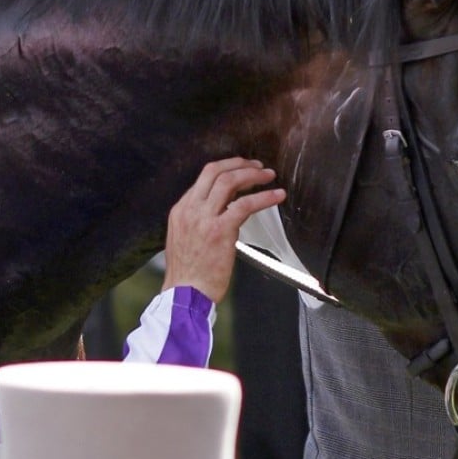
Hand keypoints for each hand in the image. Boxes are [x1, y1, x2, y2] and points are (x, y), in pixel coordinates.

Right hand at [160, 158, 285, 303]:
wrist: (185, 294)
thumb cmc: (188, 274)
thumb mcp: (183, 239)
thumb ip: (197, 221)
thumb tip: (219, 210)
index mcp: (180, 210)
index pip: (203, 178)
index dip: (226, 169)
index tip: (241, 170)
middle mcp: (190, 209)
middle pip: (214, 171)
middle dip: (239, 164)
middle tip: (256, 166)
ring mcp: (204, 218)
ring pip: (229, 181)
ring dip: (252, 175)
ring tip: (269, 176)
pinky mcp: (221, 230)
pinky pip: (245, 205)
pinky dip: (264, 197)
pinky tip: (277, 195)